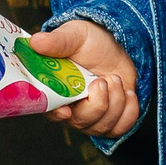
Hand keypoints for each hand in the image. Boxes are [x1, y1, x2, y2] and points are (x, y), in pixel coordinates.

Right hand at [30, 20, 140, 138]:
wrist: (113, 45)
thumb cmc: (88, 41)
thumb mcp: (73, 35)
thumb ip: (56, 41)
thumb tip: (36, 41)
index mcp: (54, 91)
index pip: (50, 111)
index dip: (57, 114)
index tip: (67, 110)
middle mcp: (71, 108)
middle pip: (81, 122)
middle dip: (98, 103)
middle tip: (103, 80)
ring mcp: (91, 117)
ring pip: (103, 127)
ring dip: (116, 102)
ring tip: (115, 79)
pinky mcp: (111, 119)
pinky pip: (121, 129)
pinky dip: (129, 112)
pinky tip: (128, 93)